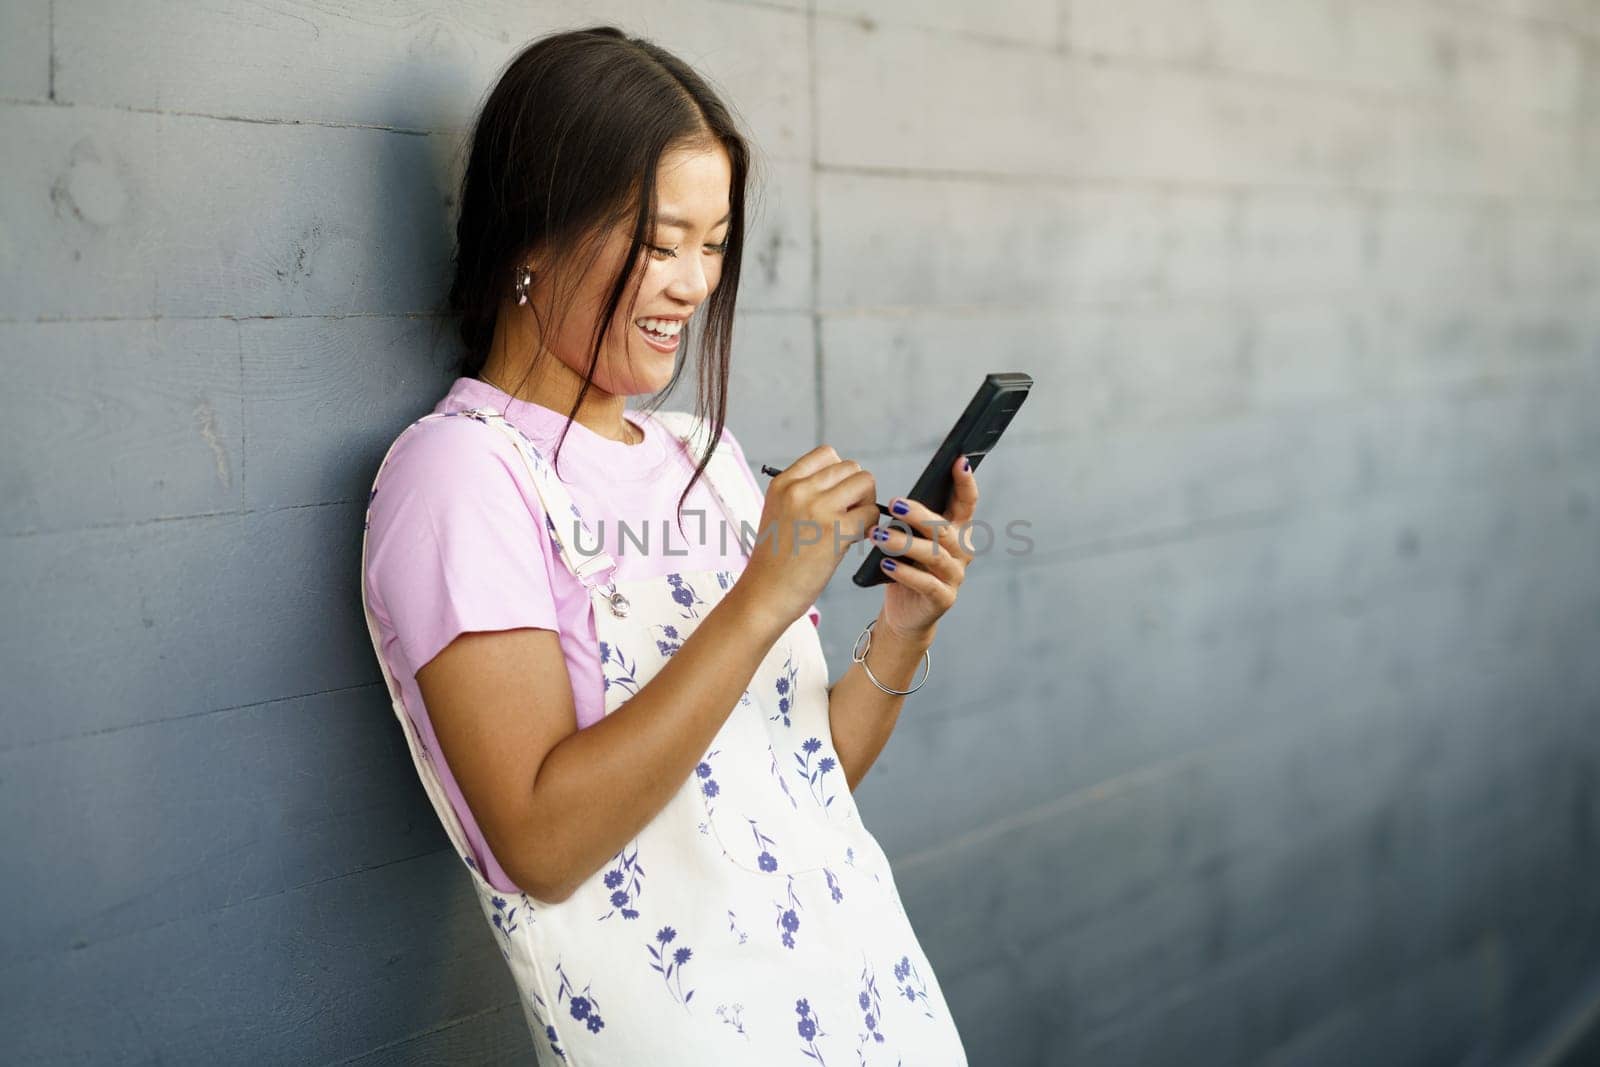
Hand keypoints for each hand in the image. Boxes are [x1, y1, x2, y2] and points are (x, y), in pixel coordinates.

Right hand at [740, 445, 879, 630]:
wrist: (766, 593)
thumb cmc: (775, 560)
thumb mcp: (779, 512)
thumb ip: (805, 493)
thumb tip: (846, 483)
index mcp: (783, 483)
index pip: (827, 454)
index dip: (839, 475)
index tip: (836, 497)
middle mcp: (799, 490)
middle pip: (850, 467)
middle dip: (856, 490)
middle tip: (847, 515)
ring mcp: (818, 508)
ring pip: (865, 483)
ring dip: (866, 504)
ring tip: (850, 526)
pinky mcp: (836, 530)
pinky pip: (871, 513)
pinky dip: (869, 526)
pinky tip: (853, 540)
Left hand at [868, 455, 978, 641]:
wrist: (905, 611)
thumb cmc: (905, 566)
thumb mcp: (908, 539)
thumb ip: (910, 522)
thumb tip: (895, 503)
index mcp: (957, 530)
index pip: (966, 502)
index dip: (965, 482)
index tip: (960, 460)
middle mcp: (961, 551)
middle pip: (943, 528)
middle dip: (919, 514)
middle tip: (893, 504)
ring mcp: (955, 575)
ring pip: (934, 555)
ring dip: (905, 543)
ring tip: (879, 536)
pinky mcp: (944, 598)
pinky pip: (926, 583)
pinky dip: (905, 573)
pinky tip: (886, 565)